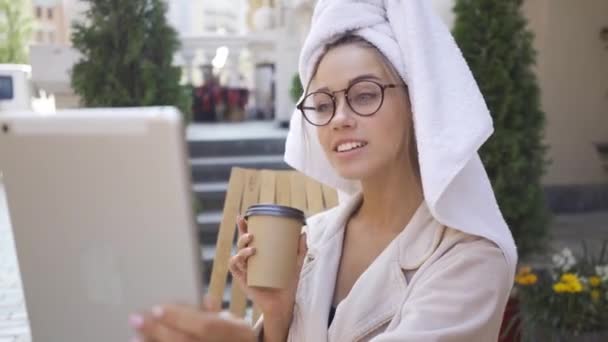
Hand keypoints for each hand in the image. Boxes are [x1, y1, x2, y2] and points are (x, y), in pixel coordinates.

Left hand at [130, 296, 255, 341]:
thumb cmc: (234, 338)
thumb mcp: (233, 324)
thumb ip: (215, 313)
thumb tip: (205, 299)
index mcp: (235, 333)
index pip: (206, 326)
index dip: (181, 317)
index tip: (157, 308)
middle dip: (159, 331)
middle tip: (135, 319)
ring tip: (135, 337)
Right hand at [229, 215, 306, 328]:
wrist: (284, 304)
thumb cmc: (288, 283)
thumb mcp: (296, 264)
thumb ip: (300, 250)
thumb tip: (303, 233)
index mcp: (260, 254)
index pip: (250, 237)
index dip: (244, 226)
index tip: (243, 216)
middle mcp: (250, 260)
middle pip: (241, 243)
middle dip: (242, 235)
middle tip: (252, 234)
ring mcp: (246, 269)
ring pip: (237, 254)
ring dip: (242, 249)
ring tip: (254, 249)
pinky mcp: (243, 280)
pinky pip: (234, 268)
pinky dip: (236, 260)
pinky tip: (243, 259)